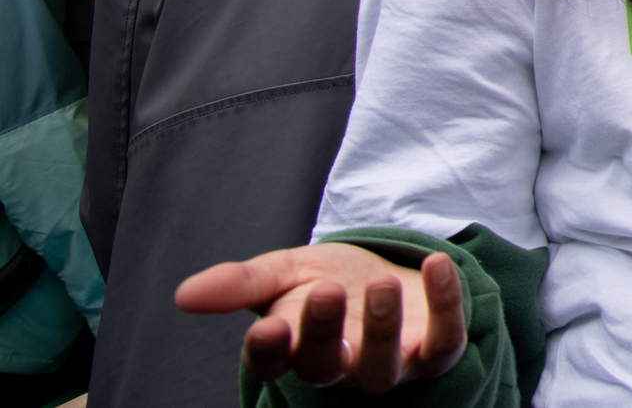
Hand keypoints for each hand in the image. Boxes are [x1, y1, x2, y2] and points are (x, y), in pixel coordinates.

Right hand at [175, 242, 466, 388]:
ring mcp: (389, 366)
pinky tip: (438, 264)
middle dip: (323, 333)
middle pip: (324, 368)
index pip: (272, 364)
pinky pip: (444, 341)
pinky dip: (445, 305)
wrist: (391, 275)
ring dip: (381, 329)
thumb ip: (240, 284)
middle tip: (326, 291)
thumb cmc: (331, 282)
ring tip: (382, 284)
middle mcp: (340, 368)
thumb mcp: (285, 273)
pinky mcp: (435, 352)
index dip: (267, 352)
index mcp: (295, 350)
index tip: (267, 328)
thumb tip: (184, 294)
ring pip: (380, 368)